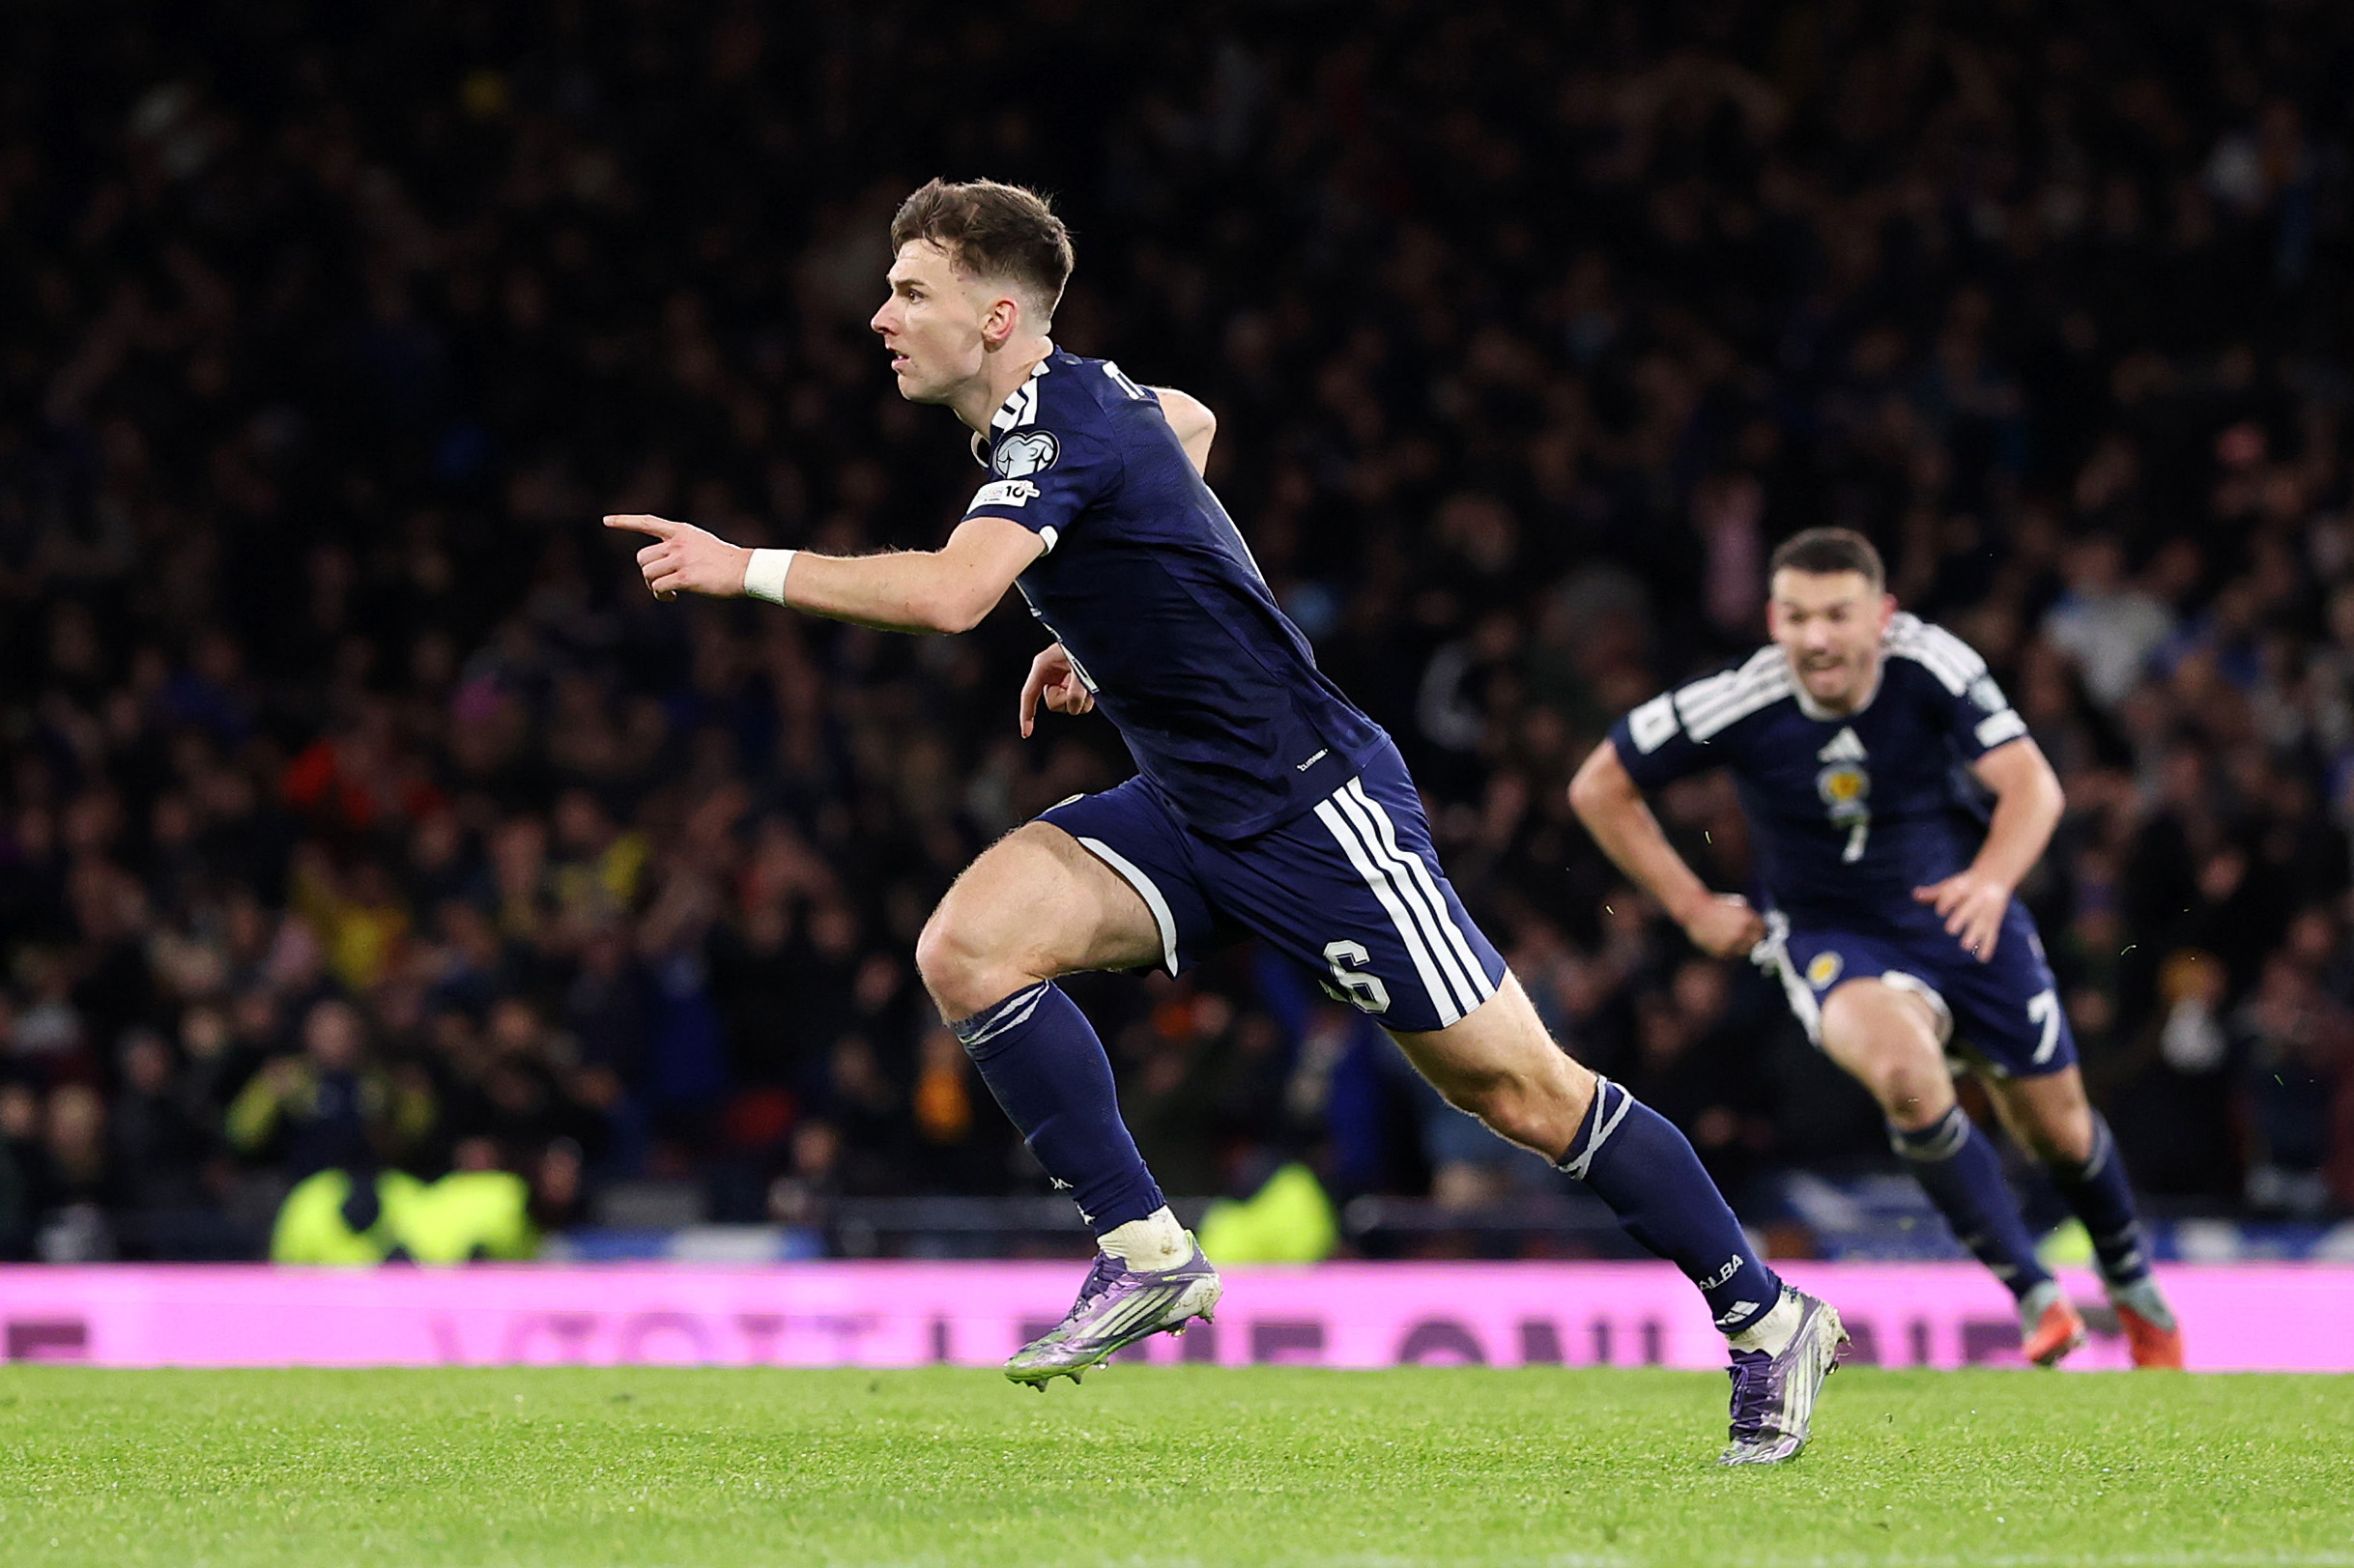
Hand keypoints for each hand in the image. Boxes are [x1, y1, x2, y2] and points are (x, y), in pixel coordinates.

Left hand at [603, 514, 750, 600]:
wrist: (745, 570)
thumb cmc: (726, 561)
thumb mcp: (701, 543)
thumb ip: (680, 547)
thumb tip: (660, 566)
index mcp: (681, 531)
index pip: (647, 522)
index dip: (625, 522)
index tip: (606, 521)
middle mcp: (678, 543)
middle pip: (642, 557)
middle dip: (647, 572)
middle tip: (660, 582)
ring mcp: (681, 559)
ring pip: (648, 574)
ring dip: (654, 586)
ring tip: (669, 592)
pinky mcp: (685, 578)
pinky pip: (658, 588)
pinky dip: (661, 596)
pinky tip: (673, 598)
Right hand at [1019, 643, 1093, 735]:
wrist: (1103, 636)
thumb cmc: (1086, 644)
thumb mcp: (1079, 666)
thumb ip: (1076, 688)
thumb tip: (1075, 707)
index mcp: (1043, 666)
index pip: (1029, 695)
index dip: (1026, 715)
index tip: (1026, 734)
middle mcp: (1052, 676)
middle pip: (1054, 705)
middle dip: (1069, 700)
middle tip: (1081, 685)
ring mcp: (1064, 682)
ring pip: (1070, 707)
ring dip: (1082, 700)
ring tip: (1091, 682)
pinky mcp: (1076, 686)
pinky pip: (1080, 704)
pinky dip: (1089, 699)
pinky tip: (1094, 685)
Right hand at [1678, 892, 1766, 959]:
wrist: (1695, 911)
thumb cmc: (1715, 905)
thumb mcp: (1737, 904)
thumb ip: (1748, 914)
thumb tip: (1758, 922)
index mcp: (1747, 920)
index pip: (1763, 930)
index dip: (1761, 930)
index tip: (1759, 931)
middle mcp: (1742, 933)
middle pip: (1757, 942)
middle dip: (1754, 939)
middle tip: (1749, 937)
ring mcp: (1732, 944)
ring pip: (1745, 951)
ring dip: (1743, 946)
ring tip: (1735, 939)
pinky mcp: (1722, 952)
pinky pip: (1732, 954)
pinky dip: (1731, 950)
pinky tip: (1725, 942)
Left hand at [1914, 870, 2008, 960]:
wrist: (1994, 878)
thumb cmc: (1965, 886)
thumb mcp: (1949, 886)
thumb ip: (1933, 893)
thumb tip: (1915, 894)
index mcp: (1963, 889)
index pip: (1954, 895)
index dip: (1947, 903)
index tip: (1940, 912)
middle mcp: (1976, 900)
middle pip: (1968, 910)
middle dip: (1960, 918)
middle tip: (1951, 929)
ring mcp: (1986, 912)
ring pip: (1980, 924)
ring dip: (1974, 935)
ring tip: (1966, 946)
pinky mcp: (1993, 923)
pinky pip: (1992, 935)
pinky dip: (1988, 947)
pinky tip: (1982, 959)